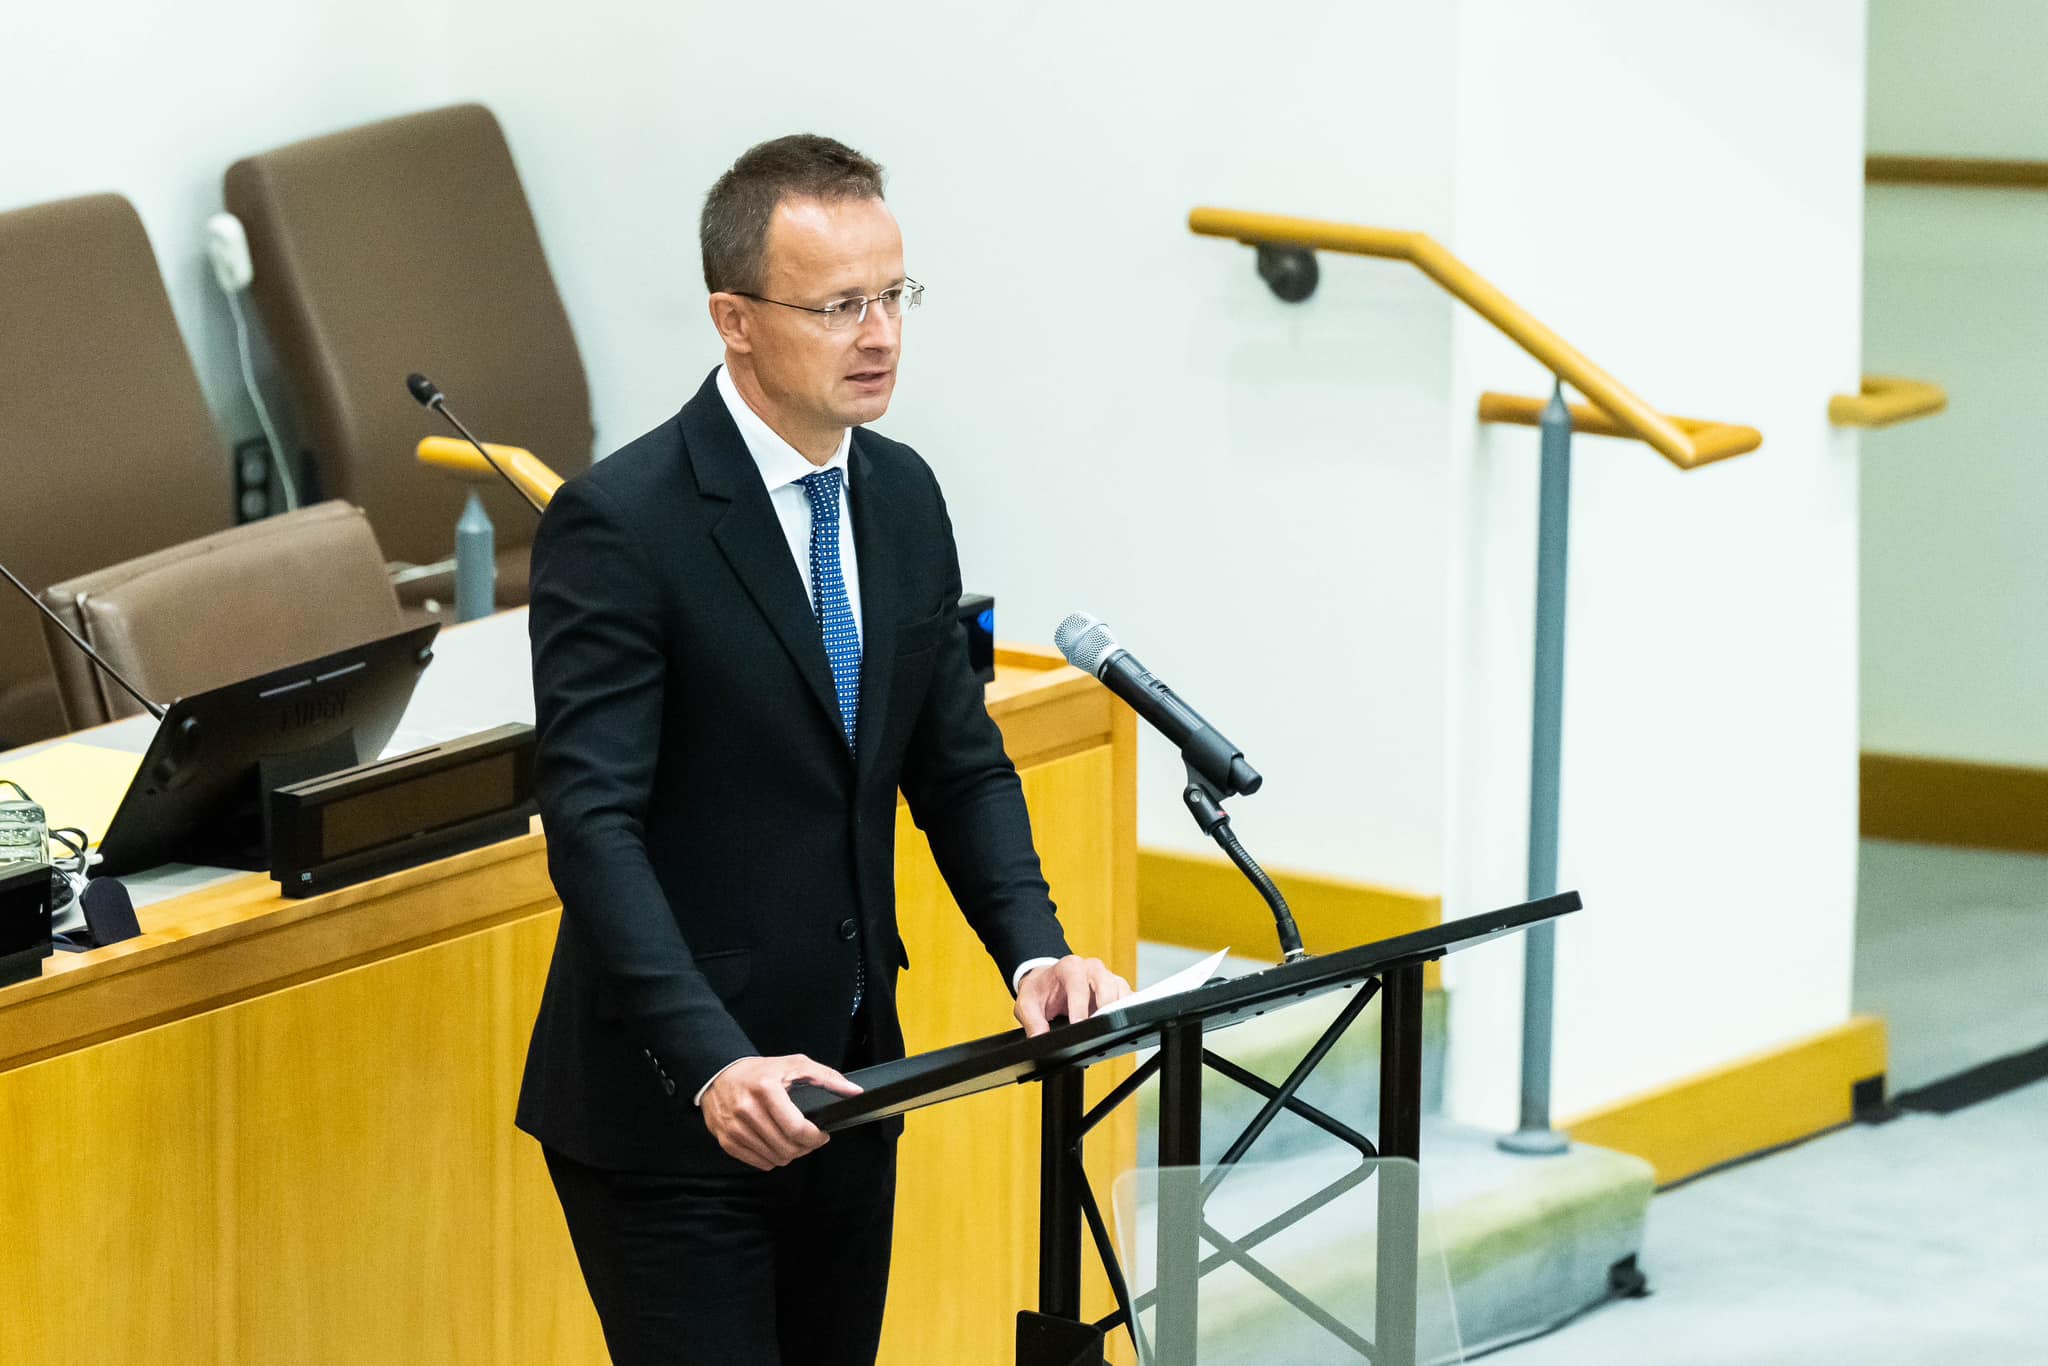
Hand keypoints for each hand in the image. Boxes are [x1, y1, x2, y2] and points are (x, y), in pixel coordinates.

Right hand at [702, 1054, 861, 1170]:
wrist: (720, 1074)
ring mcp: (733, 1127)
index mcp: (765, 1089)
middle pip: (786, 1147)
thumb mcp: (795, 1064)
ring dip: (789, 1154)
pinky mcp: (726, 1140)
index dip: (815, 1138)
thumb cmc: (761, 1071)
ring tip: (793, 1140)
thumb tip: (854, 1091)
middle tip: (810, 1138)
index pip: (796, 1128)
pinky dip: (772, 1158)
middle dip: (805, 1147)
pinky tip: (775, 1143)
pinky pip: (758, 1162)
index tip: (822, 1134)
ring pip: (774, 1158)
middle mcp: (746, 1109)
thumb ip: (826, 1077)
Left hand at [1015, 955, 1130, 1036]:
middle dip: (1104, 1008)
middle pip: (1106, 984)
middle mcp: (1091, 968)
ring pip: (1121, 990)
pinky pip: (1129, 998)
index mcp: (1069, 967)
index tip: (1079, 1025)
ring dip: (1118, 1011)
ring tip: (1110, 1031)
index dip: (1080, 1006)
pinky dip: (1126, 1012)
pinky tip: (1119, 1026)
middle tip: (1099, 1030)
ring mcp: (1106, 977)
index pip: (1078, 984)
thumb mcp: (1026, 1005)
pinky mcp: (1116, 988)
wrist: (1046, 982)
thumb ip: (1032, 1021)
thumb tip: (1041, 1038)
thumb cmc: (1039, 991)